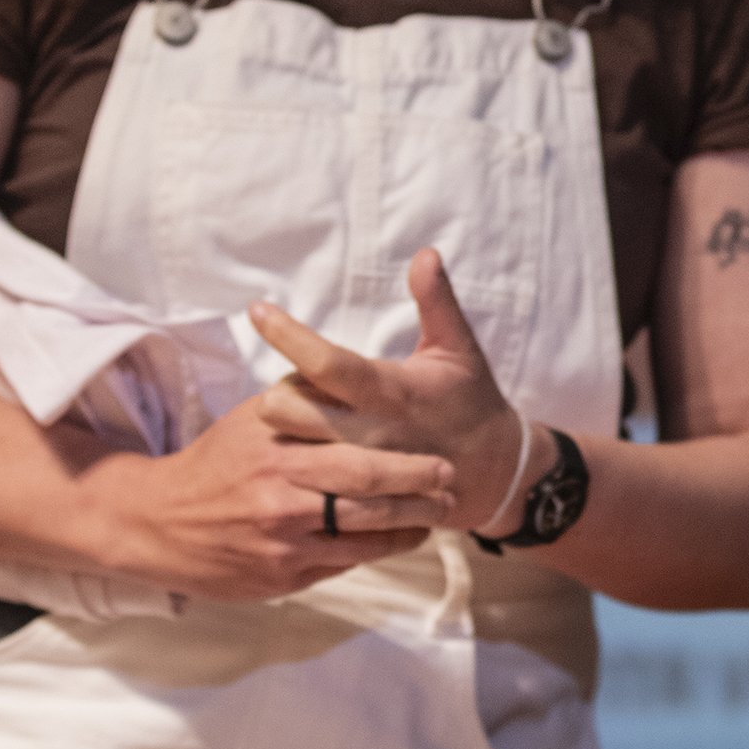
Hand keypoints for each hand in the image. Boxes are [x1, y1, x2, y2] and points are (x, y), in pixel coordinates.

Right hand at [80, 392, 454, 600]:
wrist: (156, 521)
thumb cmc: (217, 461)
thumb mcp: (253, 418)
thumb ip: (303, 397)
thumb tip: (349, 369)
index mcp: (279, 452)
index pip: (360, 460)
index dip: (408, 465)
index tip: (442, 458)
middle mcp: (282, 499)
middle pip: (369, 500)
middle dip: (419, 495)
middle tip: (450, 488)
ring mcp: (282, 544)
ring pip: (364, 539)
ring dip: (407, 530)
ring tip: (434, 517)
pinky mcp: (280, 577)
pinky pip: (342, 564)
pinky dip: (375, 552)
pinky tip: (396, 540)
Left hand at [250, 250, 532, 531]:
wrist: (492, 472)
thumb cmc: (469, 400)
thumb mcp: (458, 348)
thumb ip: (436, 301)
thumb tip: (426, 253)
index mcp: (392, 391)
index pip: (326, 363)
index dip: (286, 334)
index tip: (257, 309)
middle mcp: (370, 432)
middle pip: (287, 409)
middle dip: (279, 390)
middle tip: (298, 383)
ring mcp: (358, 468)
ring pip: (287, 446)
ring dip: (285, 426)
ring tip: (307, 415)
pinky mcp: (354, 496)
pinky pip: (303, 480)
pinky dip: (297, 458)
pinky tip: (309, 448)